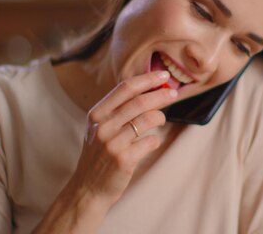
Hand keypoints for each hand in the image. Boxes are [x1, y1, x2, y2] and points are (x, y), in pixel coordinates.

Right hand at [68, 70, 176, 206]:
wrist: (88, 188)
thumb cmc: (100, 154)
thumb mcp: (100, 128)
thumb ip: (118, 110)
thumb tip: (149, 89)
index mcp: (97, 114)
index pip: (125, 88)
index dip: (147, 79)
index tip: (163, 76)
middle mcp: (103, 126)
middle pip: (139, 101)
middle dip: (161, 95)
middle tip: (174, 93)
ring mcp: (112, 143)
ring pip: (148, 119)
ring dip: (160, 117)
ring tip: (160, 120)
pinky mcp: (124, 159)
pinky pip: (150, 142)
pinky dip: (155, 140)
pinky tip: (150, 143)